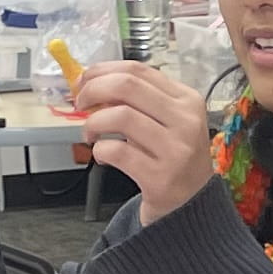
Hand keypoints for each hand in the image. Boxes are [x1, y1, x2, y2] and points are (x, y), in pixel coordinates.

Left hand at [69, 60, 219, 220]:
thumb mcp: (166, 122)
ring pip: (120, 116)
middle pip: (127, 86)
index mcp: (187, 100)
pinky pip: (117, 151)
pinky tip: (103, 155)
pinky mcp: (160, 177)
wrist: (191, 204)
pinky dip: (100, 150)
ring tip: (91, 133)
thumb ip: (137, 101)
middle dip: (93, 89)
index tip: (83, 81)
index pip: (138, 70)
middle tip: (81, 103)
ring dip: (94, 122)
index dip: (103, 70)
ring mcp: (175, 150)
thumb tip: (92, 84)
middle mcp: (186, 121)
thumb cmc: (172, 158)